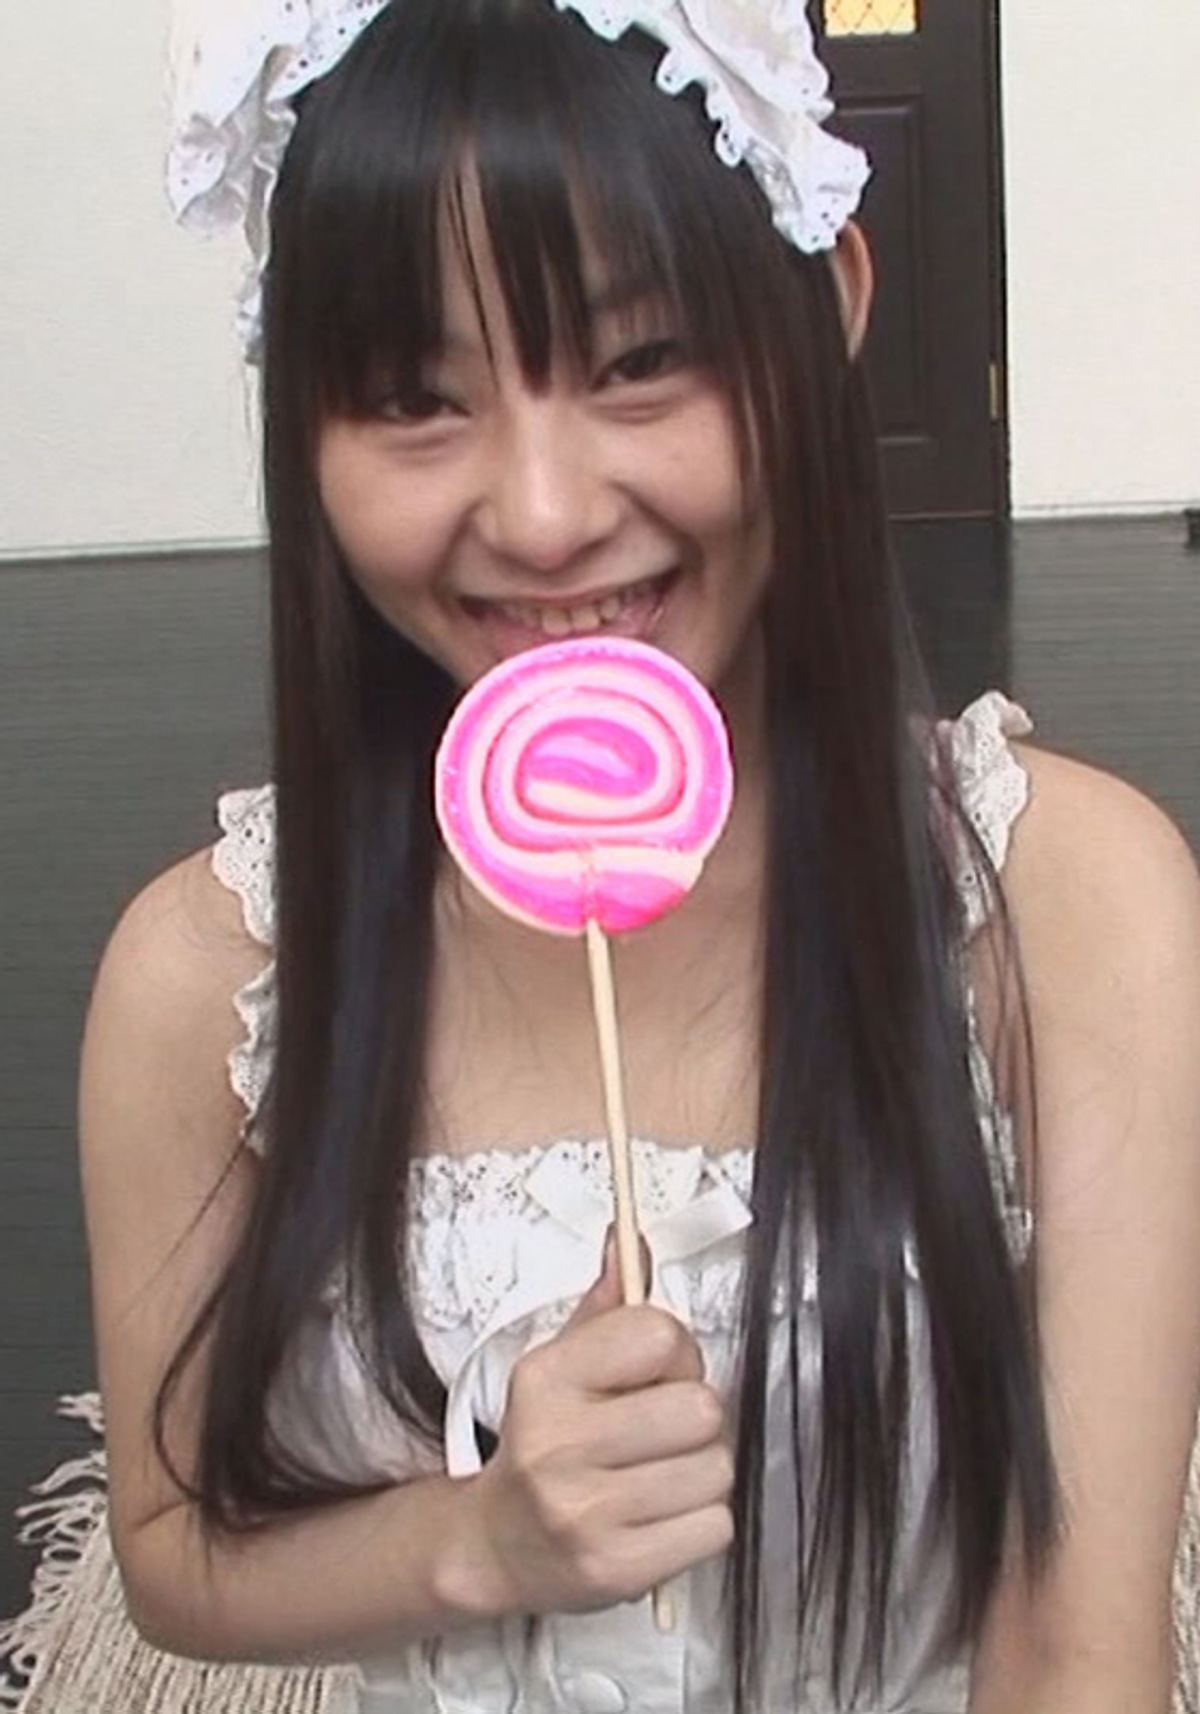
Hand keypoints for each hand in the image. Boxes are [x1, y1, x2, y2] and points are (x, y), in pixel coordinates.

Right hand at [471, 1229, 734, 1614]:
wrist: (498, 1545)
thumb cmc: (544, 1441)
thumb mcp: (561, 1361)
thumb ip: (606, 1303)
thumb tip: (628, 1236)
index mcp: (546, 1378)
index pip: (659, 1334)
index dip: (677, 1351)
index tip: (657, 1372)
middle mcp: (559, 1444)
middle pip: (700, 1408)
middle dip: (694, 1416)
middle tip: (662, 1429)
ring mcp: (585, 1514)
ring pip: (716, 1469)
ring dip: (702, 1470)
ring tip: (659, 1473)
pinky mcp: (615, 1571)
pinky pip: (714, 1527)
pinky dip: (701, 1520)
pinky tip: (660, 1514)